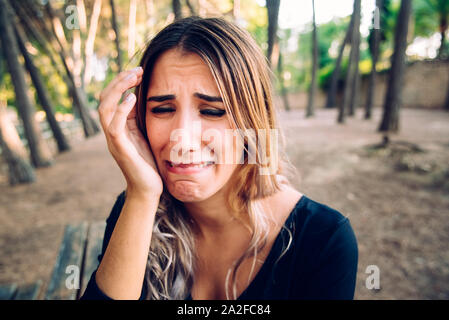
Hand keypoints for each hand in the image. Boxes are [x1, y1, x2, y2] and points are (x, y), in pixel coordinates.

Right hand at [98, 67, 162, 197]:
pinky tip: (131, 98)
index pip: (112, 98)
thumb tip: (147, 97)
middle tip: (137, 70)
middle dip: (119, 81)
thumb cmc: (149, 163)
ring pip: (105, 109)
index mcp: (119, 126)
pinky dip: (121, 110)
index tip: (139, 70)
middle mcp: (112, 131)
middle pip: (105, 99)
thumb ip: (142, 119)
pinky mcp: (120, 149)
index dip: (122, 82)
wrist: (148, 189)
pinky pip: (114, 126)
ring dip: (118, 90)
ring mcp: (114, 140)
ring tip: (133, 77)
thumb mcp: (146, 135)